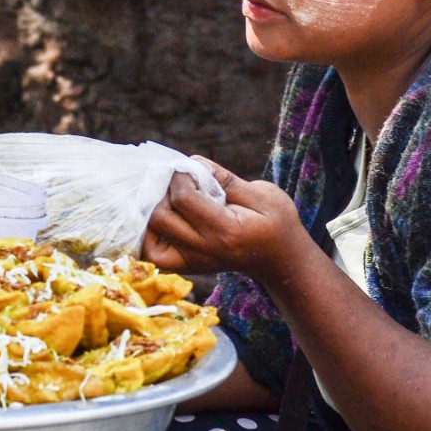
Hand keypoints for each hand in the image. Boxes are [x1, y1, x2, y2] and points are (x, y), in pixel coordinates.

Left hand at [141, 157, 313, 283]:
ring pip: (148, 240)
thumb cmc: (276, 223)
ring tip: (168, 199)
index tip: (190, 168)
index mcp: (225, 230)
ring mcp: (193, 262)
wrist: (282, 260)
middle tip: (177, 182)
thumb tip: (193, 164)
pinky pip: (152, 255)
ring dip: (151, 214)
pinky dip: (149, 235)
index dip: (181, 176)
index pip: (184, 199)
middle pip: (159, 218)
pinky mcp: (187, 267)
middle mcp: (204, 250)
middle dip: (163, 192)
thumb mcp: (263, 193)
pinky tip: (163, 218)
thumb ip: (226, 179)